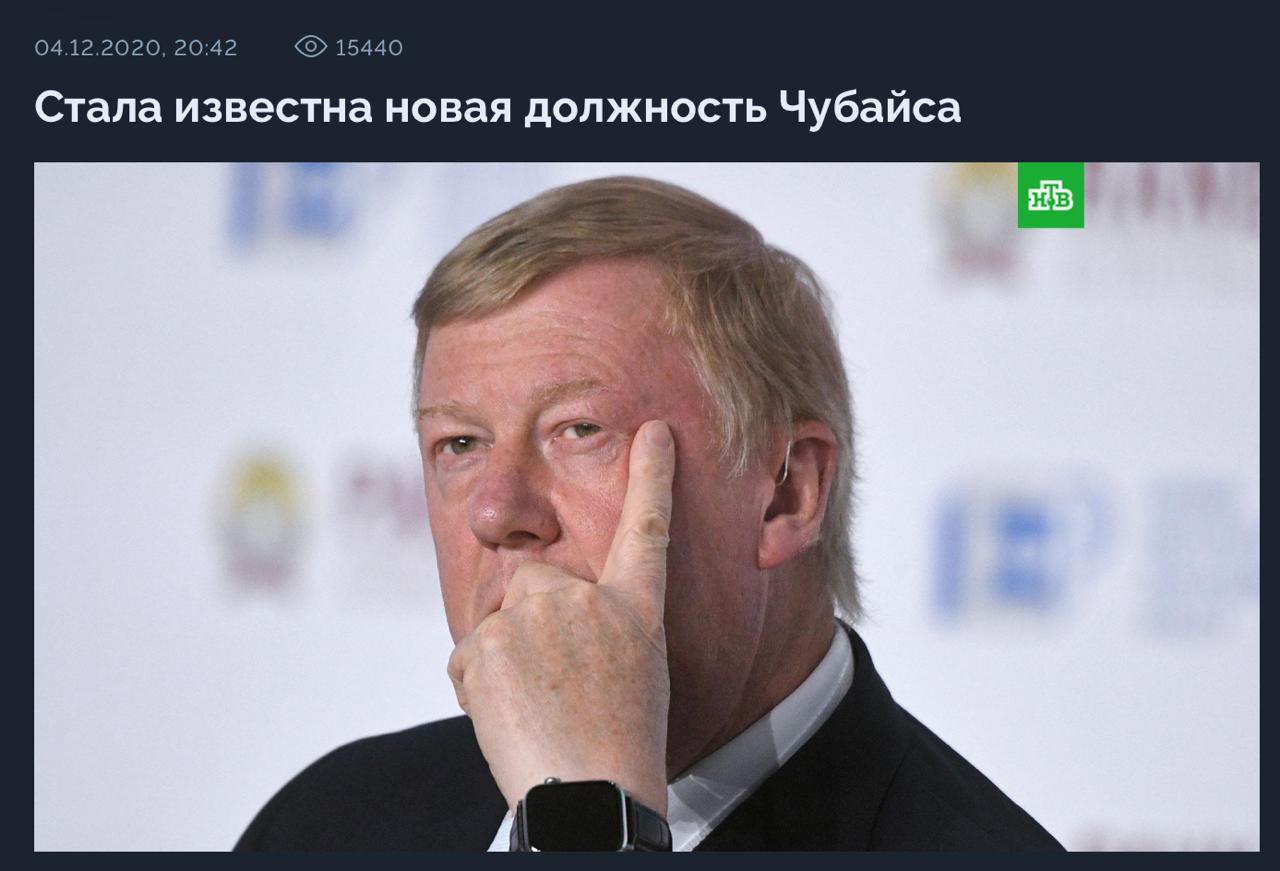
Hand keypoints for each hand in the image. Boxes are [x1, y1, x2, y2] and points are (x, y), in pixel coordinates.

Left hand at [447, 419, 675, 815]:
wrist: (590, 797)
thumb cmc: (619, 747)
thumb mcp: (635, 673)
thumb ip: (599, 626)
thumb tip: (554, 608)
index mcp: (634, 610)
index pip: (647, 529)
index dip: (652, 476)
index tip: (652, 431)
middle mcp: (584, 600)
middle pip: (537, 580)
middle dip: (533, 619)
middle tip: (554, 681)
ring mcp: (533, 616)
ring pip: (501, 622)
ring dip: (506, 658)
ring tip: (538, 709)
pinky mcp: (486, 641)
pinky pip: (471, 657)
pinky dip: (480, 686)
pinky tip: (513, 718)